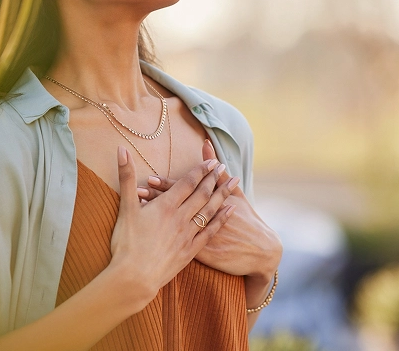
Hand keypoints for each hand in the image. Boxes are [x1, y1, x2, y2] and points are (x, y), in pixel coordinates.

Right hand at [108, 145, 237, 305]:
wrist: (134, 278)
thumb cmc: (126, 243)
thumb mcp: (125, 207)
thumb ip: (126, 177)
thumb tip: (121, 149)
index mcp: (165, 206)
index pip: (187, 183)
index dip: (200, 171)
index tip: (211, 161)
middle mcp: (180, 218)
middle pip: (202, 194)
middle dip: (214, 179)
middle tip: (224, 167)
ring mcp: (188, 235)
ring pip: (210, 210)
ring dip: (223, 194)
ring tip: (234, 182)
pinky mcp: (191, 251)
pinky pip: (211, 231)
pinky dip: (222, 219)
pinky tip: (231, 211)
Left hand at [136, 139, 282, 280]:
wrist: (260, 252)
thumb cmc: (247, 220)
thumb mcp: (236, 195)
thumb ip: (218, 172)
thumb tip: (206, 144)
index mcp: (210, 203)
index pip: (184, 191)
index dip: (167, 185)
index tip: (150, 178)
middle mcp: (202, 219)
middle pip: (176, 207)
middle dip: (156, 199)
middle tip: (137, 191)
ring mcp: (200, 238)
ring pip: (172, 225)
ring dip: (155, 217)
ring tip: (138, 209)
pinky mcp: (200, 254)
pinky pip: (177, 245)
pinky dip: (163, 238)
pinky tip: (147, 235)